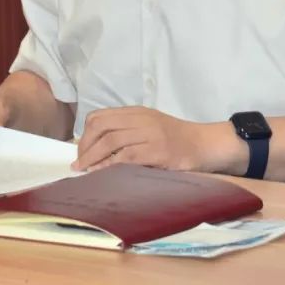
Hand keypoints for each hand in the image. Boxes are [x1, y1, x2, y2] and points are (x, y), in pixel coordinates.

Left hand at [72, 106, 216, 172]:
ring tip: (83, 170)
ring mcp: (150, 133)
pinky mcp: (158, 150)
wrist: (205, 144)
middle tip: (79, 163)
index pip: (100, 116)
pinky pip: (127, 156)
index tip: (81, 151)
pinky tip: (102, 173)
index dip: (85, 134)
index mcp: (137, 112)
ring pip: (111, 140)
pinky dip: (110, 165)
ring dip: (92, 156)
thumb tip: (97, 149)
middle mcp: (141, 119)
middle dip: (85, 145)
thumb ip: (128, 132)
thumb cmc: (177, 139)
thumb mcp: (150, 127)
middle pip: (101, 126)